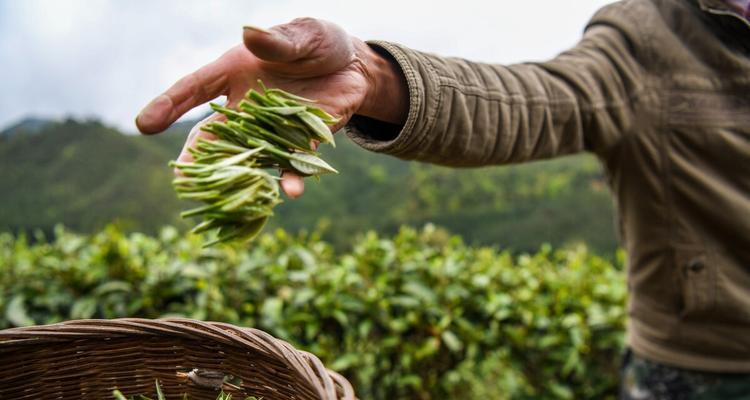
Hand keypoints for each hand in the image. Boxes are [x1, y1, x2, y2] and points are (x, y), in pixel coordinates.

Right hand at [136, 18, 407, 197]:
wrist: (355, 66)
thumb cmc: (317, 44)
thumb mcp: (302, 35)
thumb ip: (278, 41)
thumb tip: (250, 35)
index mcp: (236, 73)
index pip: (195, 89)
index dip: (168, 104)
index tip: (144, 125)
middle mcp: (248, 106)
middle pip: (215, 135)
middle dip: (198, 158)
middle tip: (182, 181)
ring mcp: (274, 128)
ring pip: (248, 156)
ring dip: (239, 177)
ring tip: (227, 199)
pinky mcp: (304, 141)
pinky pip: (294, 163)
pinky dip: (291, 177)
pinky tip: (290, 192)